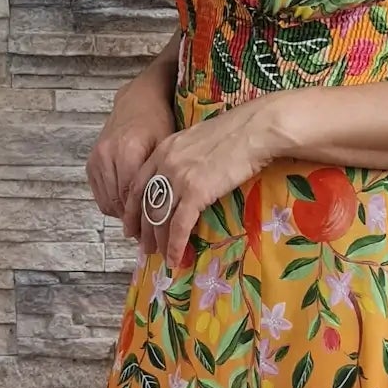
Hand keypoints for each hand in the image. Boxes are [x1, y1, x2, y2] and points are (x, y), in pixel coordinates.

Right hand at [87, 66, 176, 222]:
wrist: (137, 101)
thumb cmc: (159, 122)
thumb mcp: (168, 147)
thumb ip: (164, 177)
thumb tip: (171, 211)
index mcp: (129, 151)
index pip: (133, 197)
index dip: (144, 218)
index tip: (156, 233)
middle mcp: (108, 155)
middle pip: (119, 202)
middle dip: (134, 221)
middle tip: (150, 235)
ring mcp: (96, 159)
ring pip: (108, 202)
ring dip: (123, 215)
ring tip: (141, 222)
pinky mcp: (90, 163)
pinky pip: (99, 195)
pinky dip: (113, 205)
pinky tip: (128, 205)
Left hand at [122, 97, 286, 271]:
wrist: (255, 129)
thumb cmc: (237, 132)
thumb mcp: (198, 140)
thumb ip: (184, 157)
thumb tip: (186, 175)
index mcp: (164, 150)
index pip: (137, 184)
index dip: (132, 208)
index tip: (133, 224)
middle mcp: (165, 164)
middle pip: (144, 204)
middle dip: (143, 230)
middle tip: (145, 247)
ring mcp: (179, 178)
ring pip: (159, 218)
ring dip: (159, 242)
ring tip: (161, 256)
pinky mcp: (196, 192)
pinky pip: (179, 226)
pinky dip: (175, 246)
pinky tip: (175, 258)